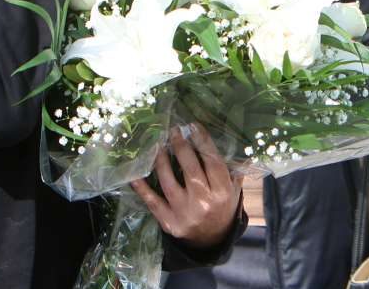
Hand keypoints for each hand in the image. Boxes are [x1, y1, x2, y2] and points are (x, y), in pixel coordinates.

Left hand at [131, 127, 243, 248]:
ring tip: (157, 145)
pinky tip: (134, 174)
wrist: (211, 242)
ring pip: (168, 182)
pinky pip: (152, 202)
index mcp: (222, 192)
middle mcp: (204, 202)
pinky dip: (142, 188)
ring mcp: (184, 213)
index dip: (202, 141)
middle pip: (189, 169)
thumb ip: (233, 169)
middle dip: (180, 146)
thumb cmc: (222, 209)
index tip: (192, 126)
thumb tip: (233, 143)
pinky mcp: (169, 222)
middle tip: (173, 131)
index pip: (212, 161)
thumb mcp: (233, 191)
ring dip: (160, 161)